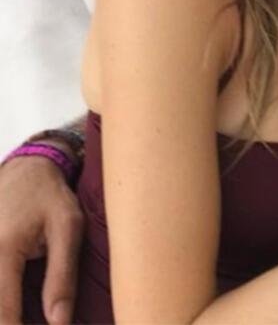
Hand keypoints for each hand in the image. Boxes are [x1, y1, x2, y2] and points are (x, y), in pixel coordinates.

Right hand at [0, 155, 83, 324]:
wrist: (25, 171)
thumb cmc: (50, 197)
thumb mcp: (68, 227)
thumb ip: (63, 276)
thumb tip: (59, 323)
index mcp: (2, 251)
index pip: (3, 313)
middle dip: (10, 323)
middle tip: (35, 324)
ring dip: (6, 311)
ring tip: (25, 316)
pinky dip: (2, 301)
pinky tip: (12, 307)